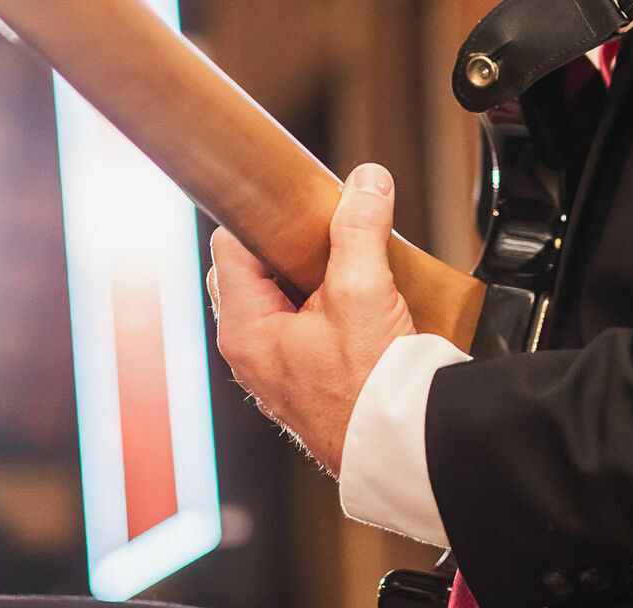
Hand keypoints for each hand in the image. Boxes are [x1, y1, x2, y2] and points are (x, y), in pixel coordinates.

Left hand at [207, 163, 416, 473]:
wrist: (403, 450)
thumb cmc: (371, 390)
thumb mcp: (364, 292)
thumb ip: (360, 228)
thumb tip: (365, 182)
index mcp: (244, 329)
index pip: (230, 244)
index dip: (264, 216)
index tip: (297, 202)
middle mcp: (250, 354)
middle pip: (251, 270)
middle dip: (288, 245)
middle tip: (326, 233)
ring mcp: (276, 372)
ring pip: (278, 299)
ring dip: (310, 277)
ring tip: (349, 267)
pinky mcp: (304, 383)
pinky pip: (300, 329)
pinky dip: (323, 307)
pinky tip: (359, 304)